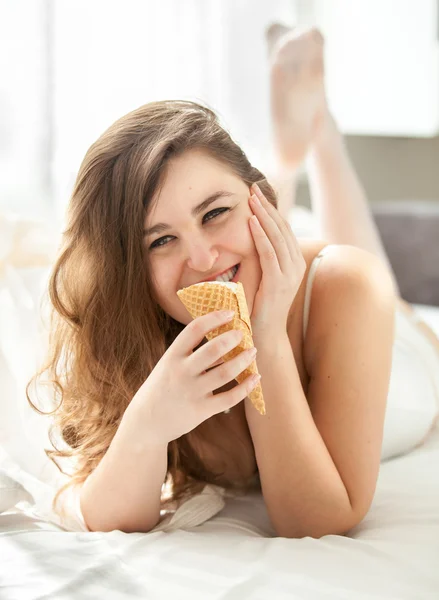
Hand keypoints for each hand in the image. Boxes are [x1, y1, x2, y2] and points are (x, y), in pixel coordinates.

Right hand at [131, 310, 260, 443]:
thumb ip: (191, 353)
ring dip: (244, 360)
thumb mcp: (169, 365)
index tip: (230, 313)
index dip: (214, 318)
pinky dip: (246, 387)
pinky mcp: (201, 410)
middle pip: (213, 349)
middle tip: (243, 334)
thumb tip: (224, 338)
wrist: (146, 422)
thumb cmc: (163, 387)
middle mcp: (182, 372)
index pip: (194, 330)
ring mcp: (192, 392)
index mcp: (172, 356)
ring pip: (226, 372)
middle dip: (232, 338)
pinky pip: (230, 397)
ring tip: (253, 352)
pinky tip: (255, 377)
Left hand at [248, 183, 305, 338]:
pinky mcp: (279, 283)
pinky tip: (250, 221)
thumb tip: (251, 239)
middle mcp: (296, 265)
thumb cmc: (260, 307)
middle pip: (282, 228)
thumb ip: (264, 259)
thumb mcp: (265, 278)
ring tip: (251, 198)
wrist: (266, 335)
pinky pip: (269, 253)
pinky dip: (260, 236)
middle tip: (253, 187)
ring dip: (263, 215)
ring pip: (277, 237)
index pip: (284, 229)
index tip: (257, 193)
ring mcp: (290, 274)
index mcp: (295, 262)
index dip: (271, 210)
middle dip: (266, 206)